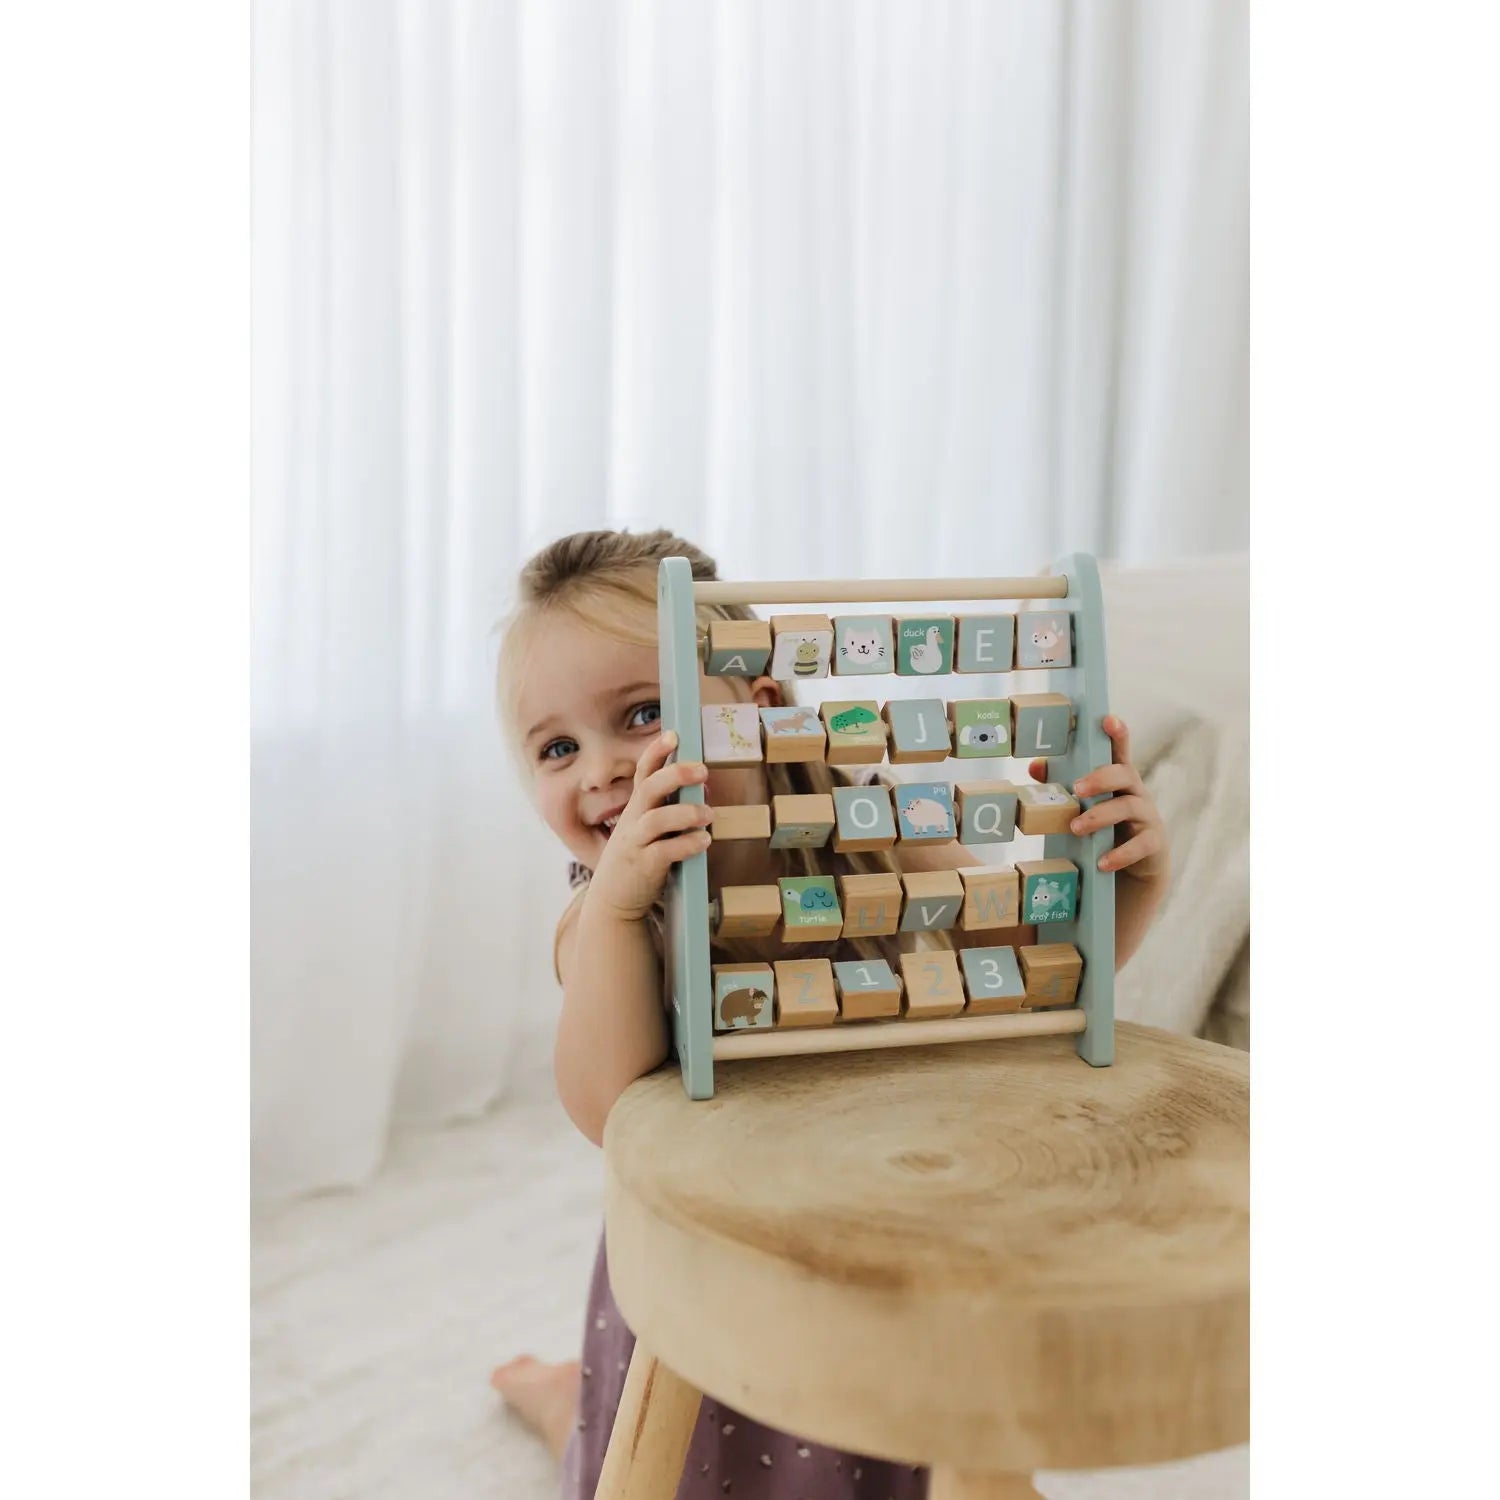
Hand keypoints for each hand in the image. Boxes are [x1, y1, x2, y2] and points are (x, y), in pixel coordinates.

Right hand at [587, 730, 714, 921]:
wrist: (613, 902)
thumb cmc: (637, 860)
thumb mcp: (647, 831)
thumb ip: (668, 810)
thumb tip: (703, 790)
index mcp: (635, 809)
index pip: (643, 773)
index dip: (656, 752)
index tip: (674, 734)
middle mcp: (633, 821)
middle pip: (649, 788)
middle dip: (675, 775)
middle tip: (703, 770)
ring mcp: (636, 844)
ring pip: (656, 820)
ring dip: (686, 813)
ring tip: (709, 813)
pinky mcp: (644, 867)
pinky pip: (665, 852)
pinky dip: (687, 844)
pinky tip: (704, 841)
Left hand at [1028, 715, 1168, 882]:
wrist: (1132, 871)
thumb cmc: (1104, 830)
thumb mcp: (1084, 809)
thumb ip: (1062, 787)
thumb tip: (1035, 766)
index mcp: (1118, 781)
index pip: (1120, 751)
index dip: (1117, 734)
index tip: (1108, 719)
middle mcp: (1136, 793)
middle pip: (1125, 773)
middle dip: (1101, 778)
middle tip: (1076, 789)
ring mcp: (1148, 817)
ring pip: (1129, 807)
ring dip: (1100, 816)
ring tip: (1076, 828)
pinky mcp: (1154, 844)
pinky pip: (1141, 845)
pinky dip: (1121, 853)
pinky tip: (1103, 862)